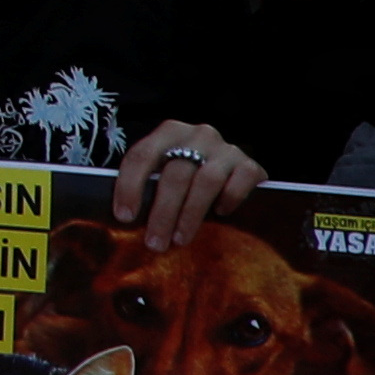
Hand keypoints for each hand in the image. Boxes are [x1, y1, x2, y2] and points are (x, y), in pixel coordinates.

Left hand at [111, 120, 262, 247]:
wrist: (228, 165)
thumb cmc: (185, 172)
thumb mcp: (164, 169)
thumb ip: (148, 184)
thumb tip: (127, 218)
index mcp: (168, 132)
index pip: (141, 155)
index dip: (129, 186)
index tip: (124, 217)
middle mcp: (197, 135)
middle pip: (175, 174)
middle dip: (162, 212)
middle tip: (155, 242)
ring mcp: (226, 149)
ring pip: (206, 181)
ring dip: (190, 215)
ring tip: (180, 240)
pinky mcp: (250, 164)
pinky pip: (241, 181)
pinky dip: (229, 198)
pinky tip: (220, 213)